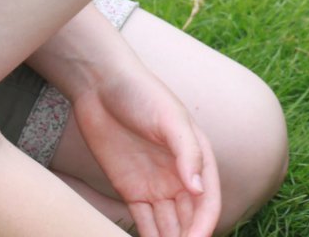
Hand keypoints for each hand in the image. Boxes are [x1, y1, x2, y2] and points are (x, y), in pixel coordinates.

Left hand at [69, 60, 221, 236]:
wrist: (101, 86)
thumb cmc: (141, 93)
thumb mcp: (169, 118)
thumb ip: (188, 152)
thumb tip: (199, 188)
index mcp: (198, 158)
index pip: (207, 201)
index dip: (204, 225)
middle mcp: (180, 176)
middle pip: (190, 218)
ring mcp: (156, 185)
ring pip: (169, 225)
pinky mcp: (132, 190)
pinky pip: (144, 222)